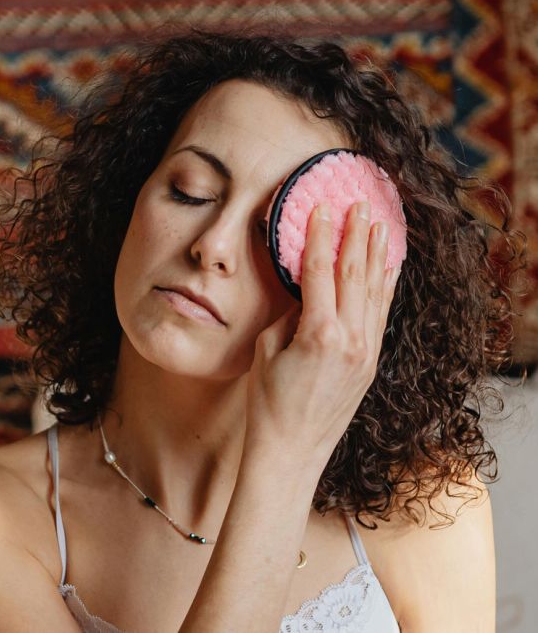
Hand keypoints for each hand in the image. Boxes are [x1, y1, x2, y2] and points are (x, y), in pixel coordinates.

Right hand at [245, 200, 400, 462]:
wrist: (290, 451)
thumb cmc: (268, 404)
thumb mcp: (268, 351)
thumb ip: (290, 316)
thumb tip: (305, 293)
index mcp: (320, 334)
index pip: (320, 271)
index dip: (320, 236)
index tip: (323, 207)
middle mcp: (351, 340)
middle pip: (354, 274)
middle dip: (357, 235)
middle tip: (361, 204)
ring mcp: (366, 353)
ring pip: (374, 292)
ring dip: (376, 256)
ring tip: (381, 226)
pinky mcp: (371, 364)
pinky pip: (381, 316)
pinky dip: (385, 289)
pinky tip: (389, 270)